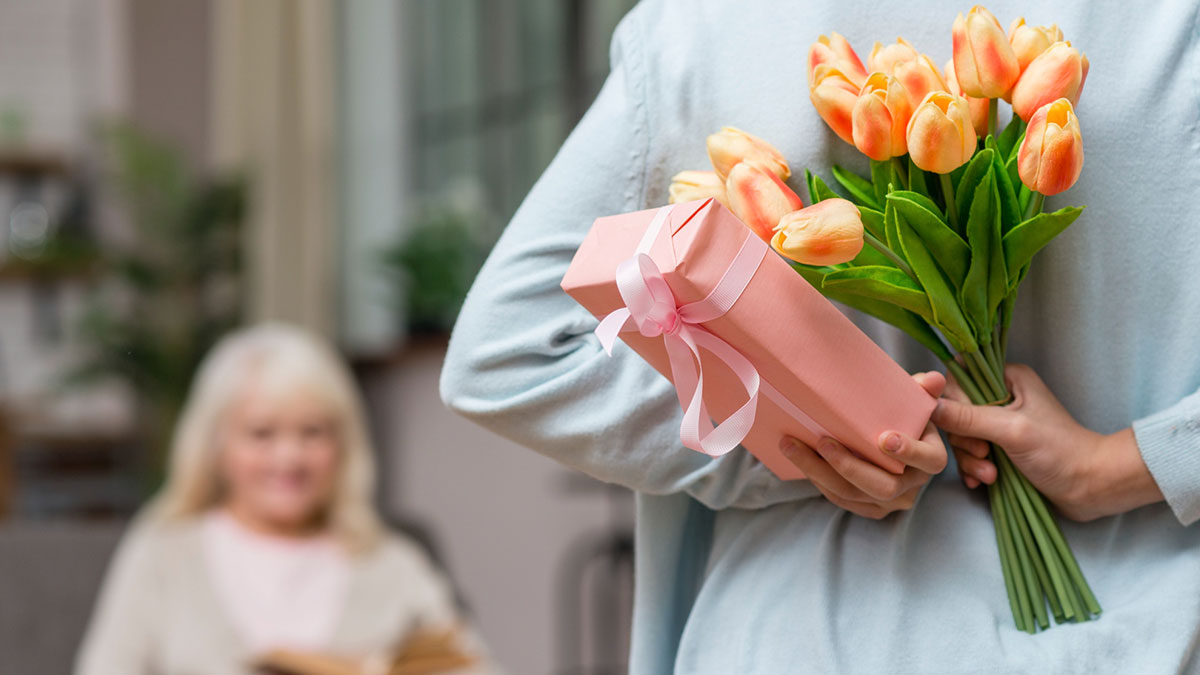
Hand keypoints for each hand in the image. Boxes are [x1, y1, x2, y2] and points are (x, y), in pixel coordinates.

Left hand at [779, 371, 948, 518]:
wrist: (888, 436)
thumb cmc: (901, 415)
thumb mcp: (914, 401)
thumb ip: (923, 390)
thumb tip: (932, 379)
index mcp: (932, 457)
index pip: (929, 460)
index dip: (909, 452)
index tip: (883, 438)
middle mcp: (913, 484)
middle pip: (884, 487)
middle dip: (849, 466)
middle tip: (822, 442)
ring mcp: (891, 500)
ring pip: (854, 495)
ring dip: (820, 472)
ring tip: (792, 446)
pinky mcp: (869, 507)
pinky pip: (841, 500)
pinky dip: (819, 481)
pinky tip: (800, 460)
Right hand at [933, 363, 1162, 520]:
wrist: (1090, 488)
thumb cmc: (1060, 452)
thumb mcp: (1012, 431)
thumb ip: (969, 418)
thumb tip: (930, 408)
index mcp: (1009, 379)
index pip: (960, 379)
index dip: (953, 403)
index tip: (964, 426)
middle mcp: (1003, 397)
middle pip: (957, 412)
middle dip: (965, 439)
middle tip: (984, 454)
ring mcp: (1001, 425)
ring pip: (963, 437)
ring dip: (970, 459)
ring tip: (990, 475)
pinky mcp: (1001, 449)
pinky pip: (971, 455)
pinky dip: (973, 469)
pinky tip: (983, 482)